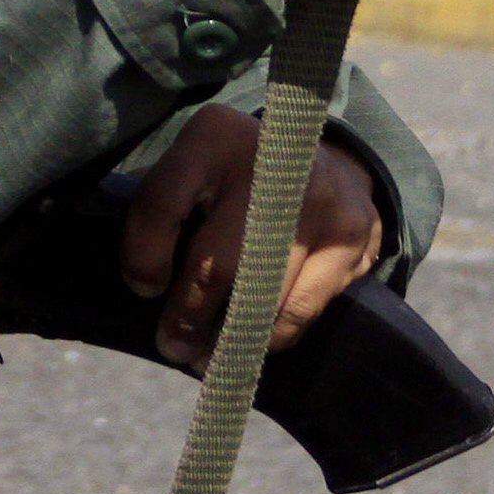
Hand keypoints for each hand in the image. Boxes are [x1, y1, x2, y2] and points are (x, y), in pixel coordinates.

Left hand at [118, 105, 385, 369]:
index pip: (162, 202)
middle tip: (172, 346)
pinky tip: (251, 345)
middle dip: (187, 317)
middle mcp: (272, 164)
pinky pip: (301, 307)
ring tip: (205, 357)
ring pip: (260, 296)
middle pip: (217, 263)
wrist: (329, 158)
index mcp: (215, 136)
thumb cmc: (239, 175)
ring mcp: (319, 200)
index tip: (142, 289)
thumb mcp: (195, 165)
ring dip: (227, 340)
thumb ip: (164, 208)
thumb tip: (142, 283)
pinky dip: (270, 336)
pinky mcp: (351, 235)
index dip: (143, 256)